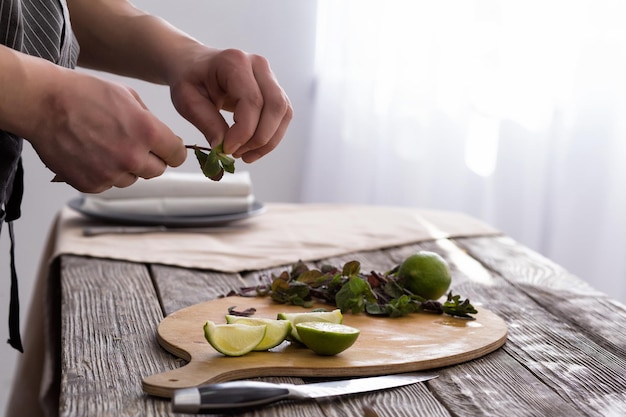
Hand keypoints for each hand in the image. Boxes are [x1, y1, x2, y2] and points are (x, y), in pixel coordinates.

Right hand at [27, 69, 186, 192]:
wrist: (42, 103)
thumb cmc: (82, 94)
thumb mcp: (128, 96)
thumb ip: (151, 121)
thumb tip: (165, 139)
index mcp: (148, 133)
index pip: (177, 155)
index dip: (172, 151)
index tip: (166, 149)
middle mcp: (132, 157)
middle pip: (157, 171)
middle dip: (150, 159)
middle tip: (132, 144)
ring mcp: (111, 173)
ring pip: (132, 178)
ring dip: (125, 167)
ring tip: (105, 145)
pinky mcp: (92, 184)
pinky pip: (108, 184)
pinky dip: (103, 173)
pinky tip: (90, 153)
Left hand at [169, 48, 292, 162]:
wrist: (194, 66)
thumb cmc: (190, 79)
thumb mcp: (187, 100)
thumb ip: (207, 123)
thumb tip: (224, 148)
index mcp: (234, 61)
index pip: (252, 100)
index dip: (244, 131)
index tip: (227, 150)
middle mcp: (258, 64)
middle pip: (275, 106)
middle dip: (259, 138)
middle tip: (236, 154)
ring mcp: (270, 76)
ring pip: (283, 113)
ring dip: (268, 141)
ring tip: (244, 155)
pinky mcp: (274, 90)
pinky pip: (282, 116)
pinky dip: (270, 137)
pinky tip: (252, 148)